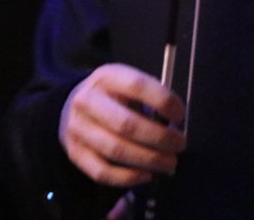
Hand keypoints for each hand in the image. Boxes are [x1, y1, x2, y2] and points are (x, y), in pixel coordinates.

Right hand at [59, 63, 186, 187]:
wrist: (73, 104)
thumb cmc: (113, 95)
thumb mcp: (127, 84)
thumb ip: (149, 98)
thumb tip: (175, 125)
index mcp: (106, 77)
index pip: (137, 86)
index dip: (163, 101)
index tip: (180, 115)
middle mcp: (87, 101)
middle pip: (126, 124)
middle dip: (159, 138)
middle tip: (179, 144)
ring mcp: (78, 128)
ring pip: (116, 150)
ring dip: (148, 160)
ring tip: (168, 163)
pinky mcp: (75, 152)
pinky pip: (102, 172)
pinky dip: (129, 177)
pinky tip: (147, 175)